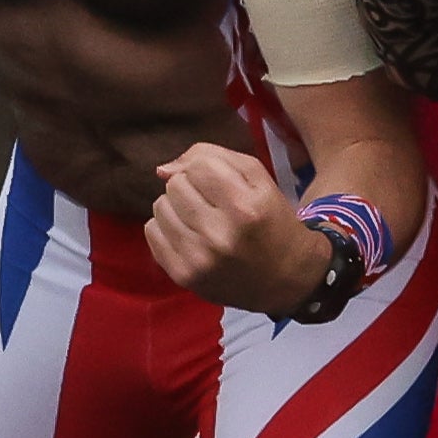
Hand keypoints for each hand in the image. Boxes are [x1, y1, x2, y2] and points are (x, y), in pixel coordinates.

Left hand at [140, 140, 316, 309]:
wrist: (286, 279)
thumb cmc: (272, 221)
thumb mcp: (259, 180)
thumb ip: (214, 158)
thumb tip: (163, 169)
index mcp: (245, 208)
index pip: (198, 166)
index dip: (206, 169)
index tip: (218, 183)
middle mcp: (220, 235)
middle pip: (175, 185)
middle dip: (190, 187)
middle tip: (210, 203)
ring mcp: (198, 259)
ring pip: (160, 207)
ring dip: (176, 207)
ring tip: (199, 219)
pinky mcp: (183, 275)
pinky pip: (151, 232)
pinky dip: (166, 228)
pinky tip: (189, 235)